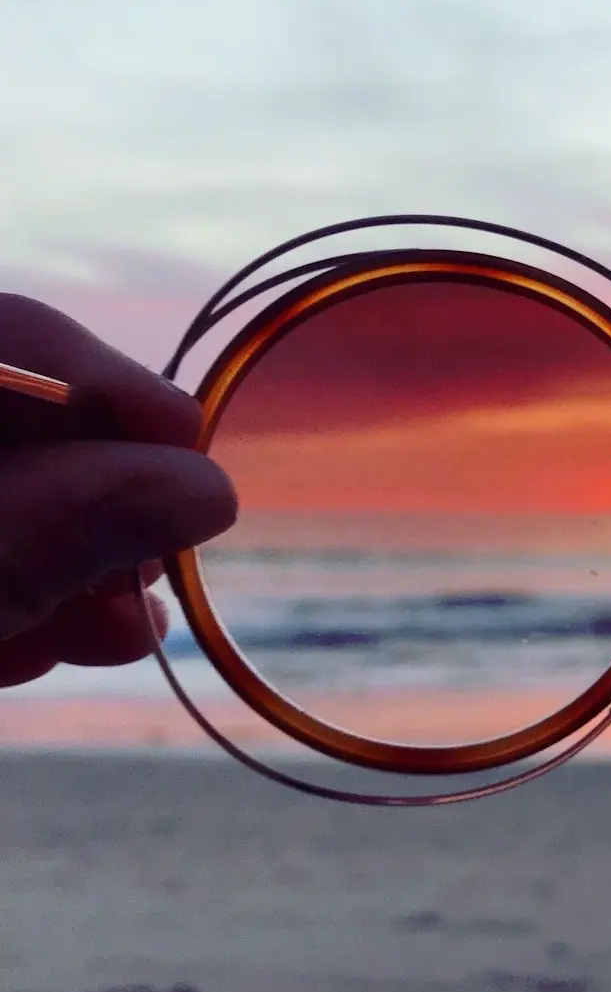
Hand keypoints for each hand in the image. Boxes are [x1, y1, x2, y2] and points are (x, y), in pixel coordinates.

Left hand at [0, 294, 236, 686]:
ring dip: (81, 574)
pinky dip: (26, 609)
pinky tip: (37, 654)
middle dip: (110, 505)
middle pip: (42, 432)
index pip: (18, 337)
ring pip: (26, 508)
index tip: (190, 439)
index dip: (111, 381)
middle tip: (154, 569)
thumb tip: (211, 488)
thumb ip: (76, 518)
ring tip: (113, 636)